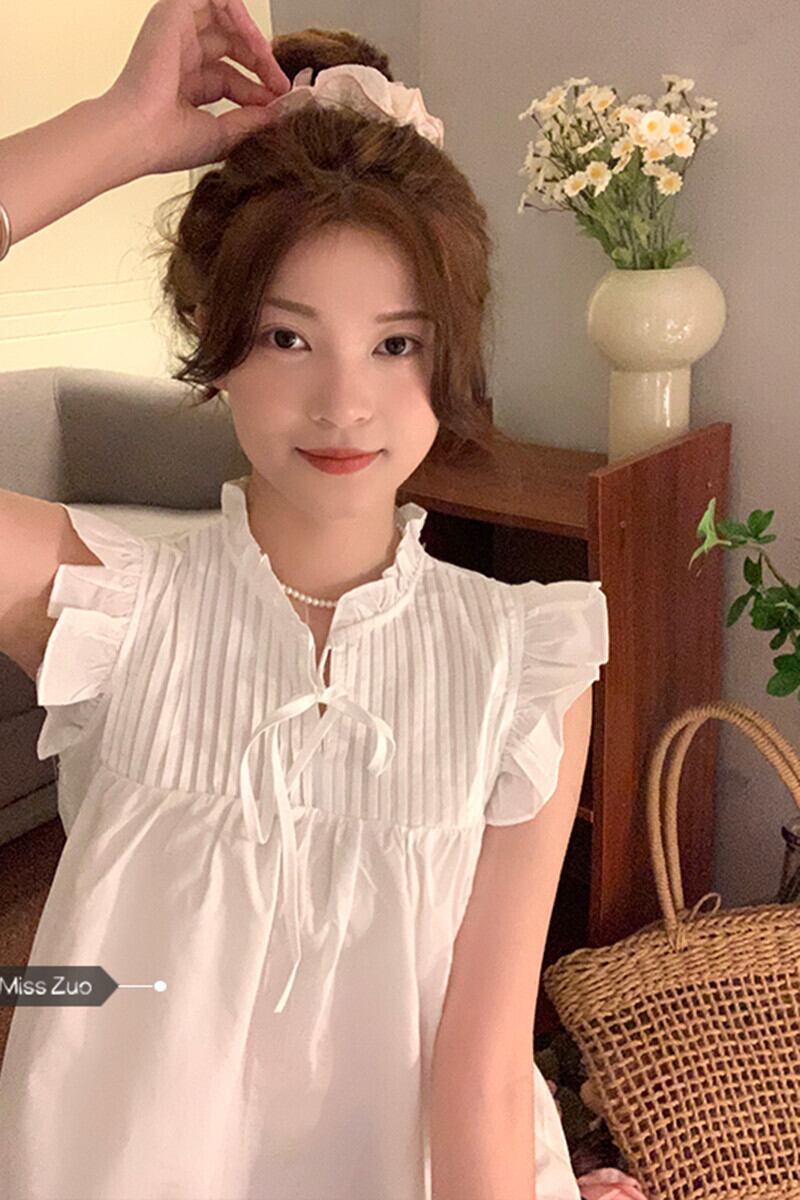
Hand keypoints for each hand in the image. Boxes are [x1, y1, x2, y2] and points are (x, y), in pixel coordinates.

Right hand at [102, 0, 291, 174]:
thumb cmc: (169, 143)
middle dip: (261, 62)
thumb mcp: (225, 134)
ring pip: (224, 18)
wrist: (139, 135)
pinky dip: (238, 13)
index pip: (233, 77)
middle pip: (232, 45)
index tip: (282, 100)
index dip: (260, 85)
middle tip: (280, 83)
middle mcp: (180, 57)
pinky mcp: (172, 13)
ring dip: (253, 37)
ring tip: (268, 60)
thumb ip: (255, 119)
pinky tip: (253, 41)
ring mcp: (176, 33)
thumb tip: (285, 108)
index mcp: (187, 85)